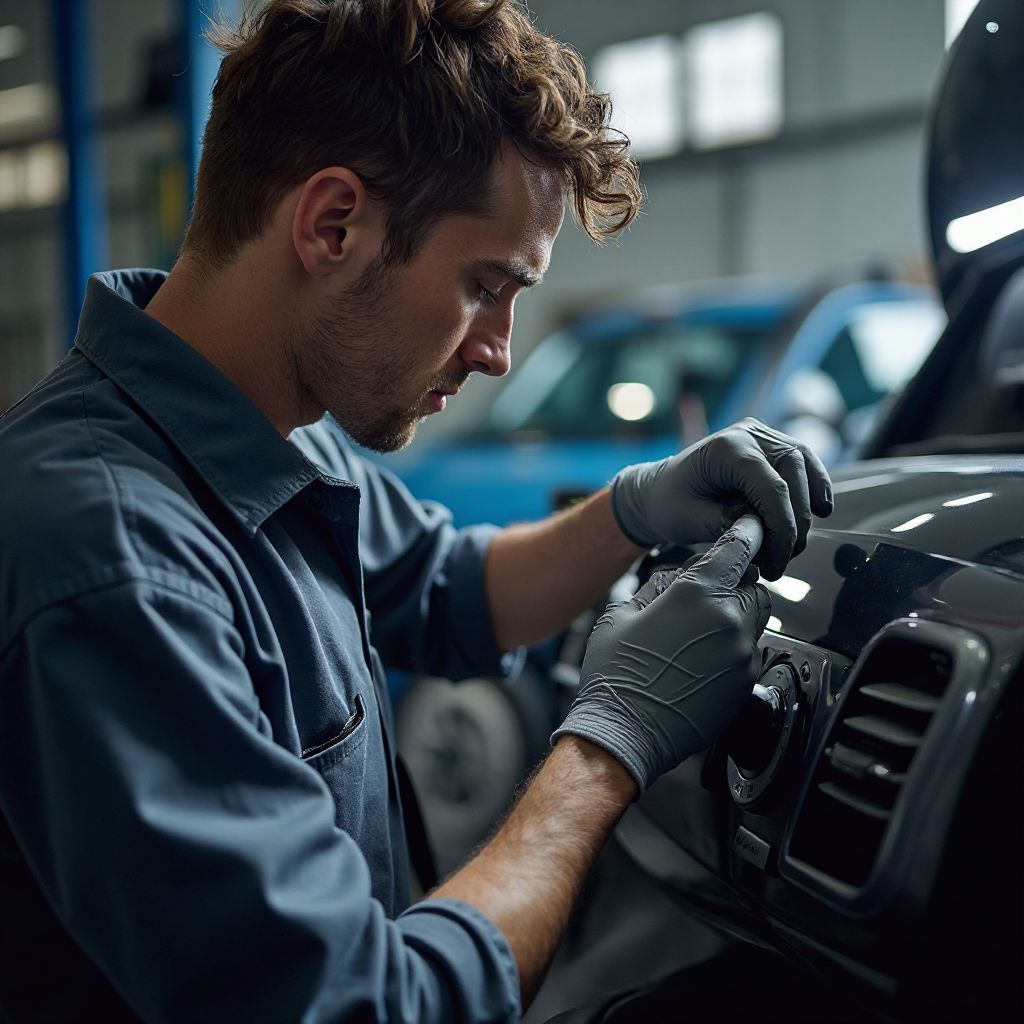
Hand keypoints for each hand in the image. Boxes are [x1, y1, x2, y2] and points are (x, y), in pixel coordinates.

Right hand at [551, 515, 771, 792]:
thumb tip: (677, 578)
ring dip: (737, 617)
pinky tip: (702, 662)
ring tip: (702, 632)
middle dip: (737, 583)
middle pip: (755, 585)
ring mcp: (741, 655)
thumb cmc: (616, 674)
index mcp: (698, 594)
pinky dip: (734, 650)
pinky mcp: (745, 685)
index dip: (743, 534)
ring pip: (756, 620)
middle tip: (709, 594)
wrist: (624, 732)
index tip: (747, 529)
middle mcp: (729, 621)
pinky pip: (750, 654)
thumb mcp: (622, 614)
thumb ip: (658, 587)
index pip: (736, 548)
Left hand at [611, 417, 833, 579]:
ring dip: (808, 505)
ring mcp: (760, 435)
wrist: (658, 490)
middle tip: (783, 558)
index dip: (782, 529)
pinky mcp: (769, 445)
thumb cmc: (669, 505)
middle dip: (796, 522)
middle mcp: (747, 434)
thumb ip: (730, 525)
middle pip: (794, 474)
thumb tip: (766, 534)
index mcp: (726, 448)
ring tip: (795, 543)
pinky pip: (802, 463)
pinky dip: (812, 487)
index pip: (771, 488)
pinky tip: (818, 512)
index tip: (778, 562)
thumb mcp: (691, 521)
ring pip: (804, 464)